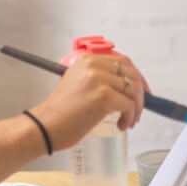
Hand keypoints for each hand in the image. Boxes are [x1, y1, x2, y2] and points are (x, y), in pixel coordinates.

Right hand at [30, 53, 145, 150]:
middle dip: (142, 92)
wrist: (45, 126)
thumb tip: (125, 87)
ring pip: (134, 90)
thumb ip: (97, 78)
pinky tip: (121, 125)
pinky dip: (130, 117)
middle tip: (140, 107)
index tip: (141, 90)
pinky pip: (129, 106)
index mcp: (86, 60)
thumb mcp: (77, 83)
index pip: (122, 61)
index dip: (136, 77)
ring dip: (137, 107)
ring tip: (129, 119)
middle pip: (132, 73)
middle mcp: (93, 65)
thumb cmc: (60, 111)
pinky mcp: (103, 96)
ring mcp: (98, 79)